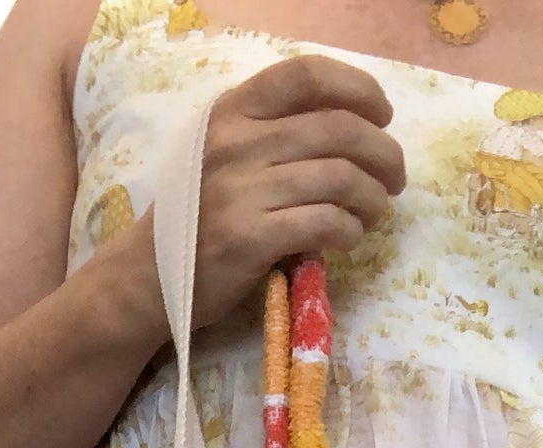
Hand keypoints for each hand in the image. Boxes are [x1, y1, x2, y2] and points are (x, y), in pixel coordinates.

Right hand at [187, 56, 405, 329]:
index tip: (382, 117)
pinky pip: (325, 222)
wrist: (148, 277)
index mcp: (234, 110)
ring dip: (372, 199)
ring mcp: (241, 189)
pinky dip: (350, 230)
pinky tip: (348, 238)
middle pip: (339, 129)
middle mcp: (238, 141)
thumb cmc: (199, 216)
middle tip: (394, 180)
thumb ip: (276, 133)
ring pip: (340, 178)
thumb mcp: (227, 155)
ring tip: (372, 214)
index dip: (359, 90)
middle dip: (383, 154)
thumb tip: (354, 130)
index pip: (308, 75)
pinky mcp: (248, 237)